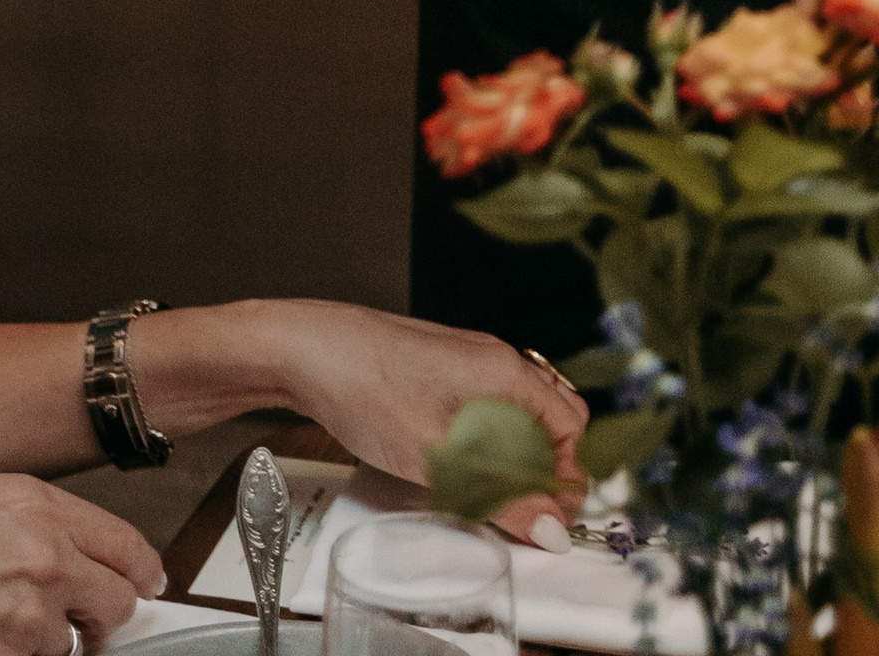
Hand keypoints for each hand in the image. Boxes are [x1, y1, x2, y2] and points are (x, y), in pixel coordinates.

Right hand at [0, 475, 164, 655]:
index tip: (142, 582)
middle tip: (76, 624)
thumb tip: (46, 548)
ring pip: (66, 648)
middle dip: (101, 618)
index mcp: (26, 504)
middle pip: (117, 604)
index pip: (123, 542)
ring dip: (40, 648)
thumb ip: (10, 525)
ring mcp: (26, 624)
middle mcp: (40, 559)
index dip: (136, 569)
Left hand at [239, 300, 587, 544]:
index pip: (570, 424)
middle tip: (522, 510)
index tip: (548, 517)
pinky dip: (485, 443)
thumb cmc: (369, 390)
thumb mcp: (437, 458)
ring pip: (516, 414)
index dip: (567, 475)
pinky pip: (485, 408)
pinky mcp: (440, 370)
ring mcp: (466, 362)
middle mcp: (493, 359)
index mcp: (505, 370)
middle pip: (549, 416)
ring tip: (486, 493)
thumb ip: (499, 496)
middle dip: (545, 467)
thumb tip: (550, 528)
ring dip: (513, 457)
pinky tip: (456, 467)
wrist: (308, 351)